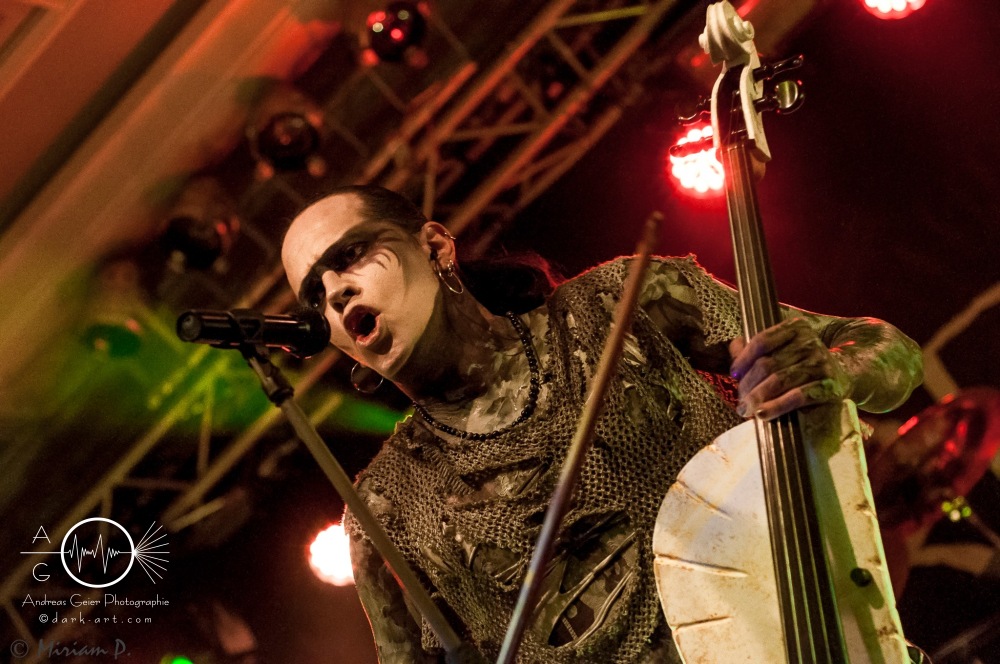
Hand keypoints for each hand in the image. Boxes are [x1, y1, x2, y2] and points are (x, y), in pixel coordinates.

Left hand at [728, 317, 850, 419]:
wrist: (845, 375)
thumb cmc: (803, 363)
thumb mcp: (783, 349)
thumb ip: (757, 347)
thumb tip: (735, 345)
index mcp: (796, 328)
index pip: (762, 341)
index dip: (743, 359)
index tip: (733, 375)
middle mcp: (810, 342)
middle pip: (767, 364)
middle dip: (748, 385)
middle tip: (740, 401)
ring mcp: (821, 363)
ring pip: (779, 380)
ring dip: (758, 398)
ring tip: (746, 410)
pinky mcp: (830, 386)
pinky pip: (798, 396)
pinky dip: (777, 406)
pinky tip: (763, 414)